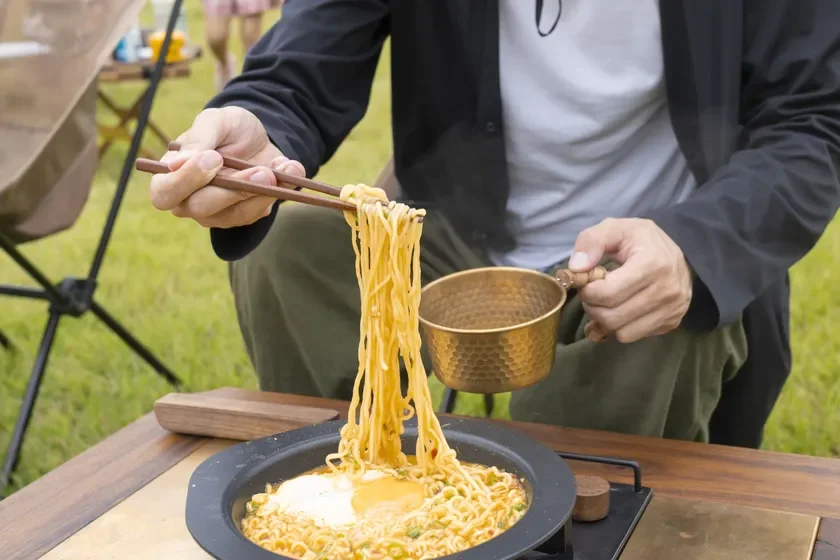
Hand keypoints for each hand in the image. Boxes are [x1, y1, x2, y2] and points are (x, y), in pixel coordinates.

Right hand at [149, 106, 305, 227]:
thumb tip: (176, 164)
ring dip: (260, 192)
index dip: (185, 181)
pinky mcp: (246, 215)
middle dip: (233, 189)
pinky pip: (260, 211)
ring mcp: (219, 213)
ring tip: (276, 170)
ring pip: (236, 214)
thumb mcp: (214, 121)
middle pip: (202, 208)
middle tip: (258, 171)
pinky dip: (278, 190)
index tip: (212, 159)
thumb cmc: (227, 129)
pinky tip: (289, 169)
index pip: (164, 194)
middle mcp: (190, 202)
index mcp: (172, 177)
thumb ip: (198, 139)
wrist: (258, 137)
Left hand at [568, 218, 691, 342]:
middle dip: (593, 308)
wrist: (680, 252)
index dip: (588, 291)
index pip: (608, 293)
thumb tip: (576, 269)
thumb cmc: (641, 240)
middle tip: (593, 295)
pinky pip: (635, 336)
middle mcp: (668, 290)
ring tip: (607, 302)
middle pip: (613, 318)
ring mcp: (673, 309)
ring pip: (623, 333)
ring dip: (606, 320)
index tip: (586, 282)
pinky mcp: (672, 322)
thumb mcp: (614, 228)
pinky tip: (621, 309)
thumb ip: (591, 242)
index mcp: (652, 264)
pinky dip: (621, 327)